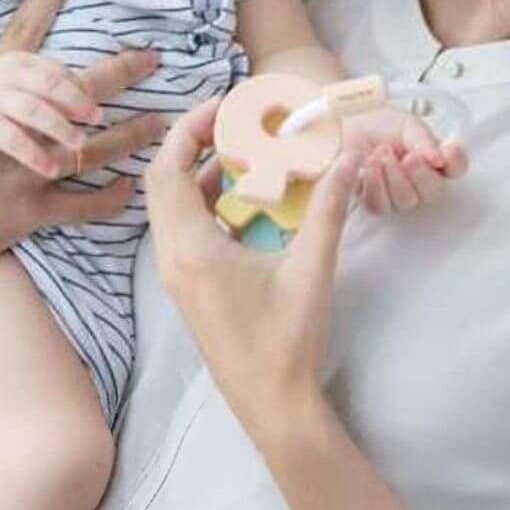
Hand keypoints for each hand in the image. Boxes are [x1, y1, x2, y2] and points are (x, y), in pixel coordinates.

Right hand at [0, 0, 163, 460]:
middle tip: (153, 60)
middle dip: (118, 72)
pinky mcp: (25, 211)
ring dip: (128, 137)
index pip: (20, 39)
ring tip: (159, 126)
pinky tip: (129, 190)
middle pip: (74, 89)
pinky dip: (106, 197)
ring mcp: (21, 168)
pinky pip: (78, 203)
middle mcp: (9, 126)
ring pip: (90, 147)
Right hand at [0, 51, 98, 176]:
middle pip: (48, 84)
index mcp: (21, 63)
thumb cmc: (3, 101)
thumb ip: (54, 90)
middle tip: (97, 120)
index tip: (97, 112)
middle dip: (76, 102)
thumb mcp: (24, 86)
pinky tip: (51, 169)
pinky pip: (13, 140)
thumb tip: (97, 103)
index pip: (56, 72)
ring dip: (60, 126)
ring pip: (32, 110)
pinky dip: (35, 155)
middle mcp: (6, 76)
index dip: (80, 91)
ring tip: (80, 144)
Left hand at [146, 96, 362, 413]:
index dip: (190, 128)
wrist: (272, 404)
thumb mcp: (312, 270)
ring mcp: (175, 273)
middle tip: (231, 119)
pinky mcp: (186, 284)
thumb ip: (329, 209)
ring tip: (240, 147)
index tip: (223, 105)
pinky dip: (202, 200)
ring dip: (198, 171)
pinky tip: (241, 193)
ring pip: (170, 204)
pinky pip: (181, 226)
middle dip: (192, 142)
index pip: (170, 169)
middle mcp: (171, 257)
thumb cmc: (288, 340)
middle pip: (162, 180)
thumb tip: (346, 156)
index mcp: (191, 249)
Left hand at [341, 107, 466, 215]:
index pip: (456, 167)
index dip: (455, 161)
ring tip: (380, 155)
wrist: (344, 122)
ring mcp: (396, 193)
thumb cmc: (375, 122)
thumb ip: (423, 140)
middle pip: (432, 192)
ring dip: (393, 177)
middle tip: (407, 157)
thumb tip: (438, 158)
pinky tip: (368, 168)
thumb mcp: (405, 124)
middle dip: (419, 174)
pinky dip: (374, 185)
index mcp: (432, 158)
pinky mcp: (373, 200)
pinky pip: (379, 205)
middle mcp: (418, 180)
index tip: (447, 151)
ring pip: (405, 201)